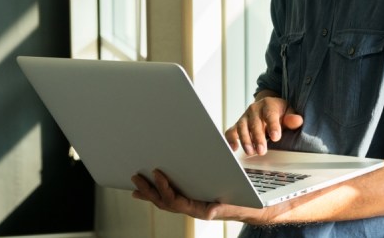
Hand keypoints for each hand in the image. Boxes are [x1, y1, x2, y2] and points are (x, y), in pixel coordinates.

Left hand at [131, 170, 267, 223]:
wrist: (248, 208)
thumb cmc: (241, 204)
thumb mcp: (232, 205)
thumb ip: (220, 208)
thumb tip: (210, 211)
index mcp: (197, 209)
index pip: (175, 201)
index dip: (164, 188)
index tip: (157, 173)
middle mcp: (190, 209)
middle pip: (164, 202)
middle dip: (149, 191)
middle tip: (136, 178)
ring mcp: (189, 205)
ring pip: (164, 201)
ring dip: (149, 192)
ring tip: (137, 182)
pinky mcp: (190, 200)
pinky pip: (170, 197)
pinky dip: (158, 192)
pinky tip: (149, 187)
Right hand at [224, 93, 303, 155]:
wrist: (268, 107)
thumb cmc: (280, 113)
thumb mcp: (289, 112)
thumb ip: (292, 118)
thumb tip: (297, 120)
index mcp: (268, 105)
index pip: (270, 114)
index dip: (273, 125)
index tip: (276, 137)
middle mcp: (254, 109)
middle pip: (255, 123)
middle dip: (258, 137)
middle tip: (262, 150)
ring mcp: (245, 117)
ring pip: (242, 127)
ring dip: (245, 140)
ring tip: (251, 152)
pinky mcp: (238, 125)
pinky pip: (231, 132)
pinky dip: (230, 140)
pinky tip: (234, 148)